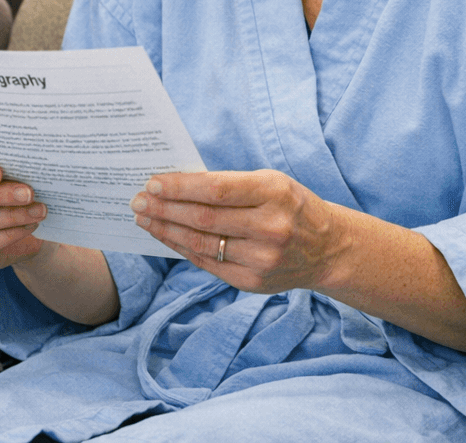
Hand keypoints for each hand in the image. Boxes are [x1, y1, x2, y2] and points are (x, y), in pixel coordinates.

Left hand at [129, 169, 351, 293]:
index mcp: (274, 192)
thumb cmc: (291, 205)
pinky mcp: (253, 283)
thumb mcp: (271, 182)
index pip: (217, 189)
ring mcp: (262, 260)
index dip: (181, 187)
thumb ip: (230, 185)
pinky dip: (183, 249)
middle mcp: (270, 228)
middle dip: (165, 209)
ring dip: (167, 230)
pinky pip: (208, 264)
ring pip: (202, 245)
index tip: (153, 182)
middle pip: (204, 219)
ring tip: (144, 218)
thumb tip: (177, 185)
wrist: (327, 248)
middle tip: (138, 200)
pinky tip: (166, 236)